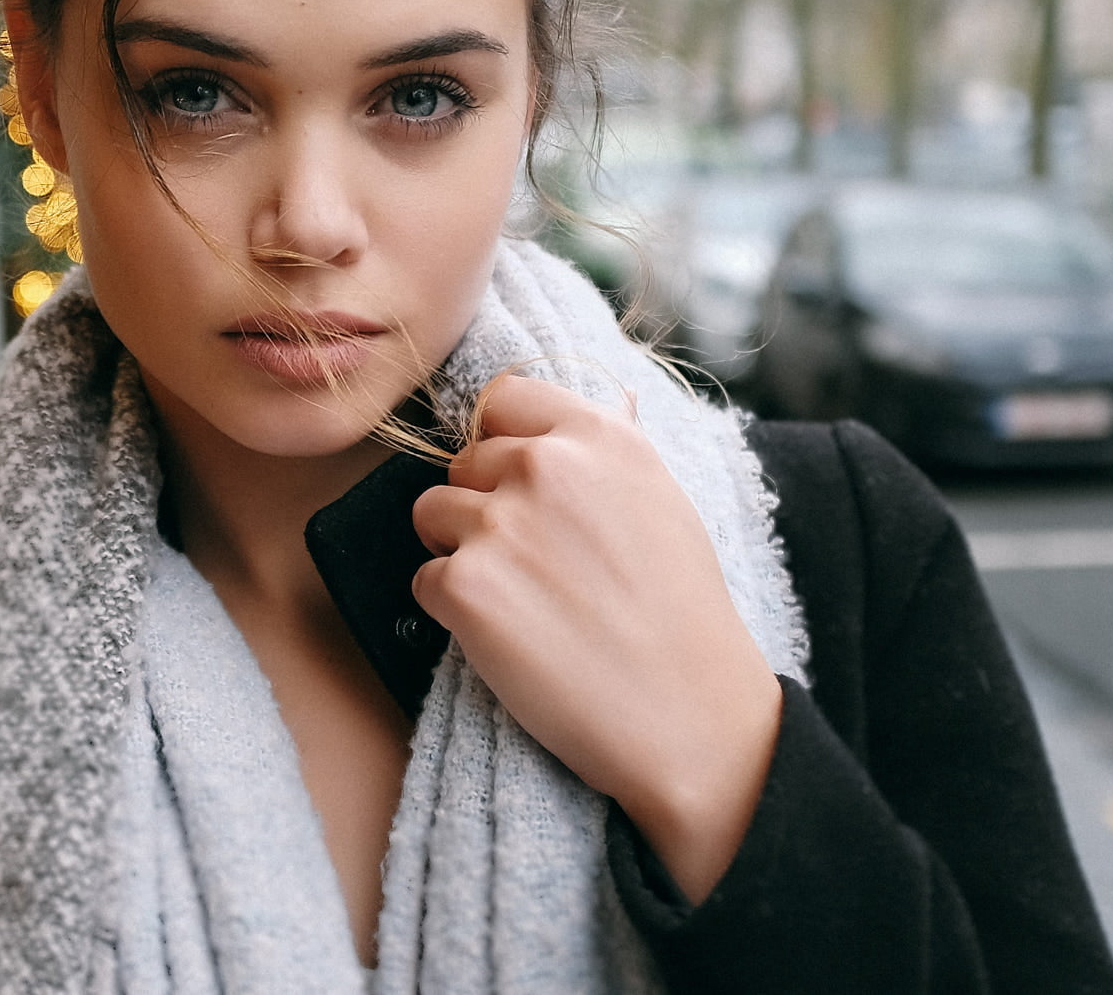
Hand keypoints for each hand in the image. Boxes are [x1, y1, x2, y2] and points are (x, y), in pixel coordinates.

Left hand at [409, 371, 783, 904]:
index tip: (520, 485)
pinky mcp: (465, 586)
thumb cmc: (681, 614)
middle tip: (535, 567)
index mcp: (598, 435)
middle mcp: (545, 466)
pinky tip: (510, 638)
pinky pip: (425, 580)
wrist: (687, 715)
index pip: (504, 398)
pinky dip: (453, 610)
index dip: (502, 442)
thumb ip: (610, 451)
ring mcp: (499, 524)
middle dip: (483, 506)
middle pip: (464, 462)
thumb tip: (612, 398)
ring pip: (431, 515)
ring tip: (522, 601)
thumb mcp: (662, 500)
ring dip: (461, 554)